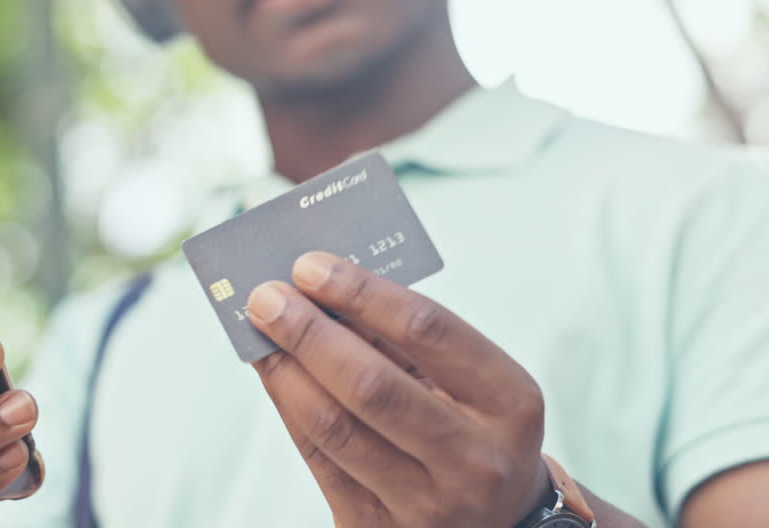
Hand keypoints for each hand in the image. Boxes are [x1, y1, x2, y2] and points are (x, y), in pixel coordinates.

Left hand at [247, 252, 551, 527]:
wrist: (495, 525)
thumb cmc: (473, 430)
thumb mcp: (470, 384)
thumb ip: (406, 340)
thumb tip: (323, 290)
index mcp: (509, 403)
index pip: (427, 330)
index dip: (361, 292)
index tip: (310, 266)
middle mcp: (474, 460)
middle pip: (371, 384)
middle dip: (308, 333)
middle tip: (266, 296)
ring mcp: (426, 505)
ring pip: (334, 427)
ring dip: (285, 370)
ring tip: (259, 330)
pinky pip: (318, 459)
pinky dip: (288, 406)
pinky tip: (273, 372)